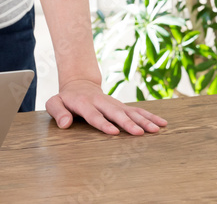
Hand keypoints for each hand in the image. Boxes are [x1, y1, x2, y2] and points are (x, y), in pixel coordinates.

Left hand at [45, 79, 167, 135]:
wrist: (80, 84)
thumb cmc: (66, 98)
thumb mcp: (55, 102)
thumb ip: (58, 111)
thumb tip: (64, 124)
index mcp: (84, 103)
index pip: (94, 114)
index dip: (103, 123)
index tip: (113, 132)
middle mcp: (101, 102)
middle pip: (116, 112)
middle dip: (128, 123)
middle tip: (139, 133)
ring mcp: (113, 103)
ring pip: (130, 111)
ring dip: (144, 120)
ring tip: (155, 130)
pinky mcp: (122, 105)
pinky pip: (137, 110)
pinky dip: (150, 116)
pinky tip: (161, 123)